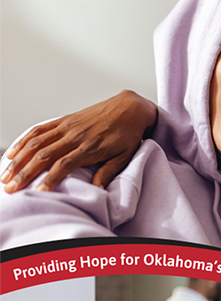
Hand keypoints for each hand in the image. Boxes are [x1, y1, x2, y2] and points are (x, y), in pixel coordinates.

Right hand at [1, 90, 156, 192]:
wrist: (128, 108)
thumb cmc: (127, 135)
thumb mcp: (124, 157)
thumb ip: (109, 172)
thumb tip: (97, 189)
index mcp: (90, 147)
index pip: (64, 164)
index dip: (50, 178)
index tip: (39, 192)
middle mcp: (74, 136)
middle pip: (44, 155)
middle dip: (25, 173)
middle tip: (11, 188)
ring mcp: (66, 127)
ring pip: (36, 143)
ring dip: (18, 160)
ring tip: (5, 175)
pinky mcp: (63, 120)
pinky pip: (39, 130)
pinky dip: (23, 141)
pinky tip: (12, 153)